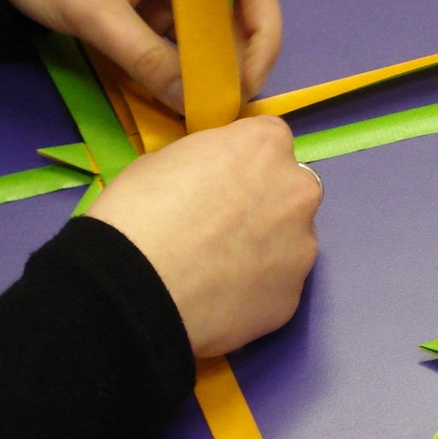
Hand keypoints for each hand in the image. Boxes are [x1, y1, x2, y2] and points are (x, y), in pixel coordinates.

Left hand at [0, 0, 281, 112]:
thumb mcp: (93, 10)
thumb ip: (142, 56)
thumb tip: (189, 102)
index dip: (263, 33)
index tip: (248, 80)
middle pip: (235, 14)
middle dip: (233, 62)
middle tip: (219, 108)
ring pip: (206, 34)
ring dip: (204, 71)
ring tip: (195, 109)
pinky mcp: (147, 6)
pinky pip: (176, 41)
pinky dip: (177, 68)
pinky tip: (170, 95)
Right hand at [86, 116, 320, 357]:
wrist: (135, 289)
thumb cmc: (138, 210)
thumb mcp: (164, 160)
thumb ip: (207, 162)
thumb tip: (212, 179)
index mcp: (266, 146)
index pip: (269, 140)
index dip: (243, 160)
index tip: (220, 179)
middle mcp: (298, 192)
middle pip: (290, 190)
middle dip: (265, 203)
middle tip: (223, 227)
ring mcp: (302, 247)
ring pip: (291, 241)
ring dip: (266, 249)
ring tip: (219, 271)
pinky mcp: (293, 297)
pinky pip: (277, 285)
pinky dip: (256, 290)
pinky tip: (220, 299)